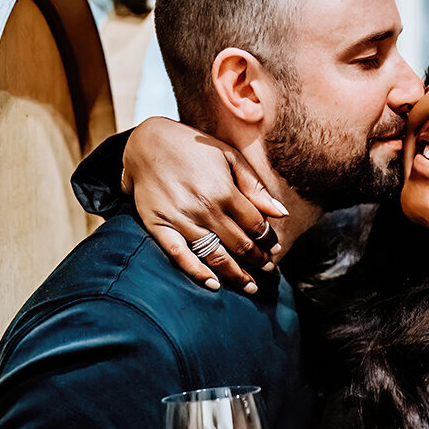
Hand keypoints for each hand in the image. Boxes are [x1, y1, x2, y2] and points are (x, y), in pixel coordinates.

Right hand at [122, 118, 287, 291]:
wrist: (147, 142)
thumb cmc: (192, 147)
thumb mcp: (229, 155)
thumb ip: (254, 185)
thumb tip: (281, 213)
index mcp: (224, 191)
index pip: (256, 226)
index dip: (268, 241)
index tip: (274, 249)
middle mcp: (205, 209)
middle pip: (240, 245)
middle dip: (257, 260)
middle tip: (267, 269)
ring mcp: (181, 220)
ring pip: (215, 256)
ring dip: (236, 274)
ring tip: (250, 286)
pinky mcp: (159, 226)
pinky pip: (180, 256)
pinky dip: (197, 273)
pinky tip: (214, 284)